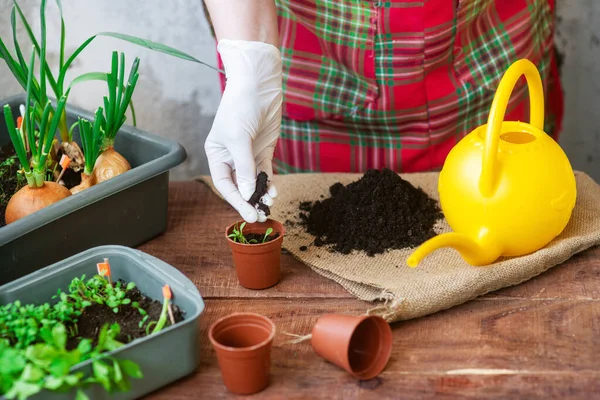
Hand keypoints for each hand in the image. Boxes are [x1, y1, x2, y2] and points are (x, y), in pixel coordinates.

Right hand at [205, 39, 281, 222]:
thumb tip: (247, 193)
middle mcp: (231, 157)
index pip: (224, 184)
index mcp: (217, 154)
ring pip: (254, 181)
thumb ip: (244, 167)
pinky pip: (265, 172)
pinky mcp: (263, 150)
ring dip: (261, 193)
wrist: (259, 84)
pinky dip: (270, 182)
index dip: (236, 200)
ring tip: (270, 205)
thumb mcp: (239, 139)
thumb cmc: (241, 108)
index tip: (248, 214)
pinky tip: (274, 192)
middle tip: (260, 216)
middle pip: (239, 186)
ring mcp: (248, 154)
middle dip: (249, 201)